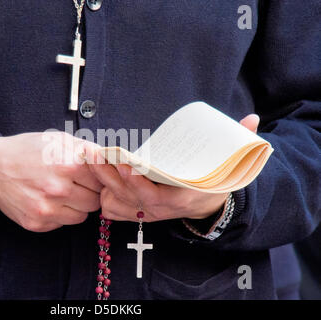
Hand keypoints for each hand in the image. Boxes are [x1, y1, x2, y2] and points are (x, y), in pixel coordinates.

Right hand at [0, 132, 102, 231]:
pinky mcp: (37, 223)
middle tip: (77, 185)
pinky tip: (49, 201)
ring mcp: (47, 209)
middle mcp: (58, 189)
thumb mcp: (57, 139)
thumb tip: (108, 159)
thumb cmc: (26, 150)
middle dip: (89, 193)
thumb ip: (85, 149)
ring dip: (76, 206)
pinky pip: (62, 224)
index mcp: (68, 164)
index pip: (102, 181)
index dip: (97, 178)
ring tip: (63, 193)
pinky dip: (60, 214)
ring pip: (81, 216)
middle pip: (94, 201)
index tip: (91, 176)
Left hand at [89, 114, 259, 221]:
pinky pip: (114, 210)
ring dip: (101, 181)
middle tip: (95, 152)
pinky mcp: (137, 212)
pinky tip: (92, 176)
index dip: (139, 182)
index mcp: (179, 199)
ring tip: (89, 158)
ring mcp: (146, 213)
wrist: (206, 207)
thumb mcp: (229, 168)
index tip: (127, 164)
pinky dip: (102, 196)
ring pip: (117, 201)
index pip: (154, 195)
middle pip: (128, 195)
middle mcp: (159, 210)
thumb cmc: (212, 184)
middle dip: (109, 175)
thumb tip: (253, 119)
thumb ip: (240, 143)